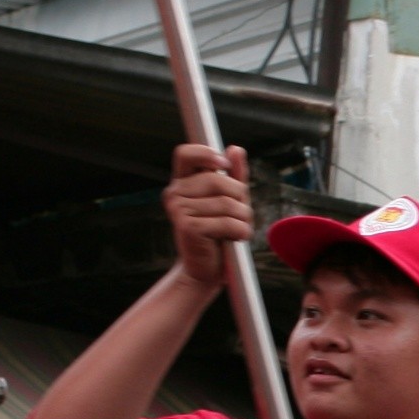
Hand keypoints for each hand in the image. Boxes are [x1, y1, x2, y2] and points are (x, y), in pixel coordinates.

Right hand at [164, 142, 253, 288]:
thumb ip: (233, 176)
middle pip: (218, 180)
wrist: (205, 270)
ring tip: (238, 229)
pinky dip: (241, 231)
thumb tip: (236, 149)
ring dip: (243, 218)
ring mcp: (178, 209)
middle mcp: (175, 193)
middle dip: (240, 198)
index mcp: (182, 182)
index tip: (224, 165)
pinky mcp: (187, 227)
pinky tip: (238, 238)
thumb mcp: (229, 200)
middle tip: (241, 215)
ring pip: (227, 203)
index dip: (205, 154)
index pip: (185, 154)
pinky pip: (226, 222)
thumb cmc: (218, 233)